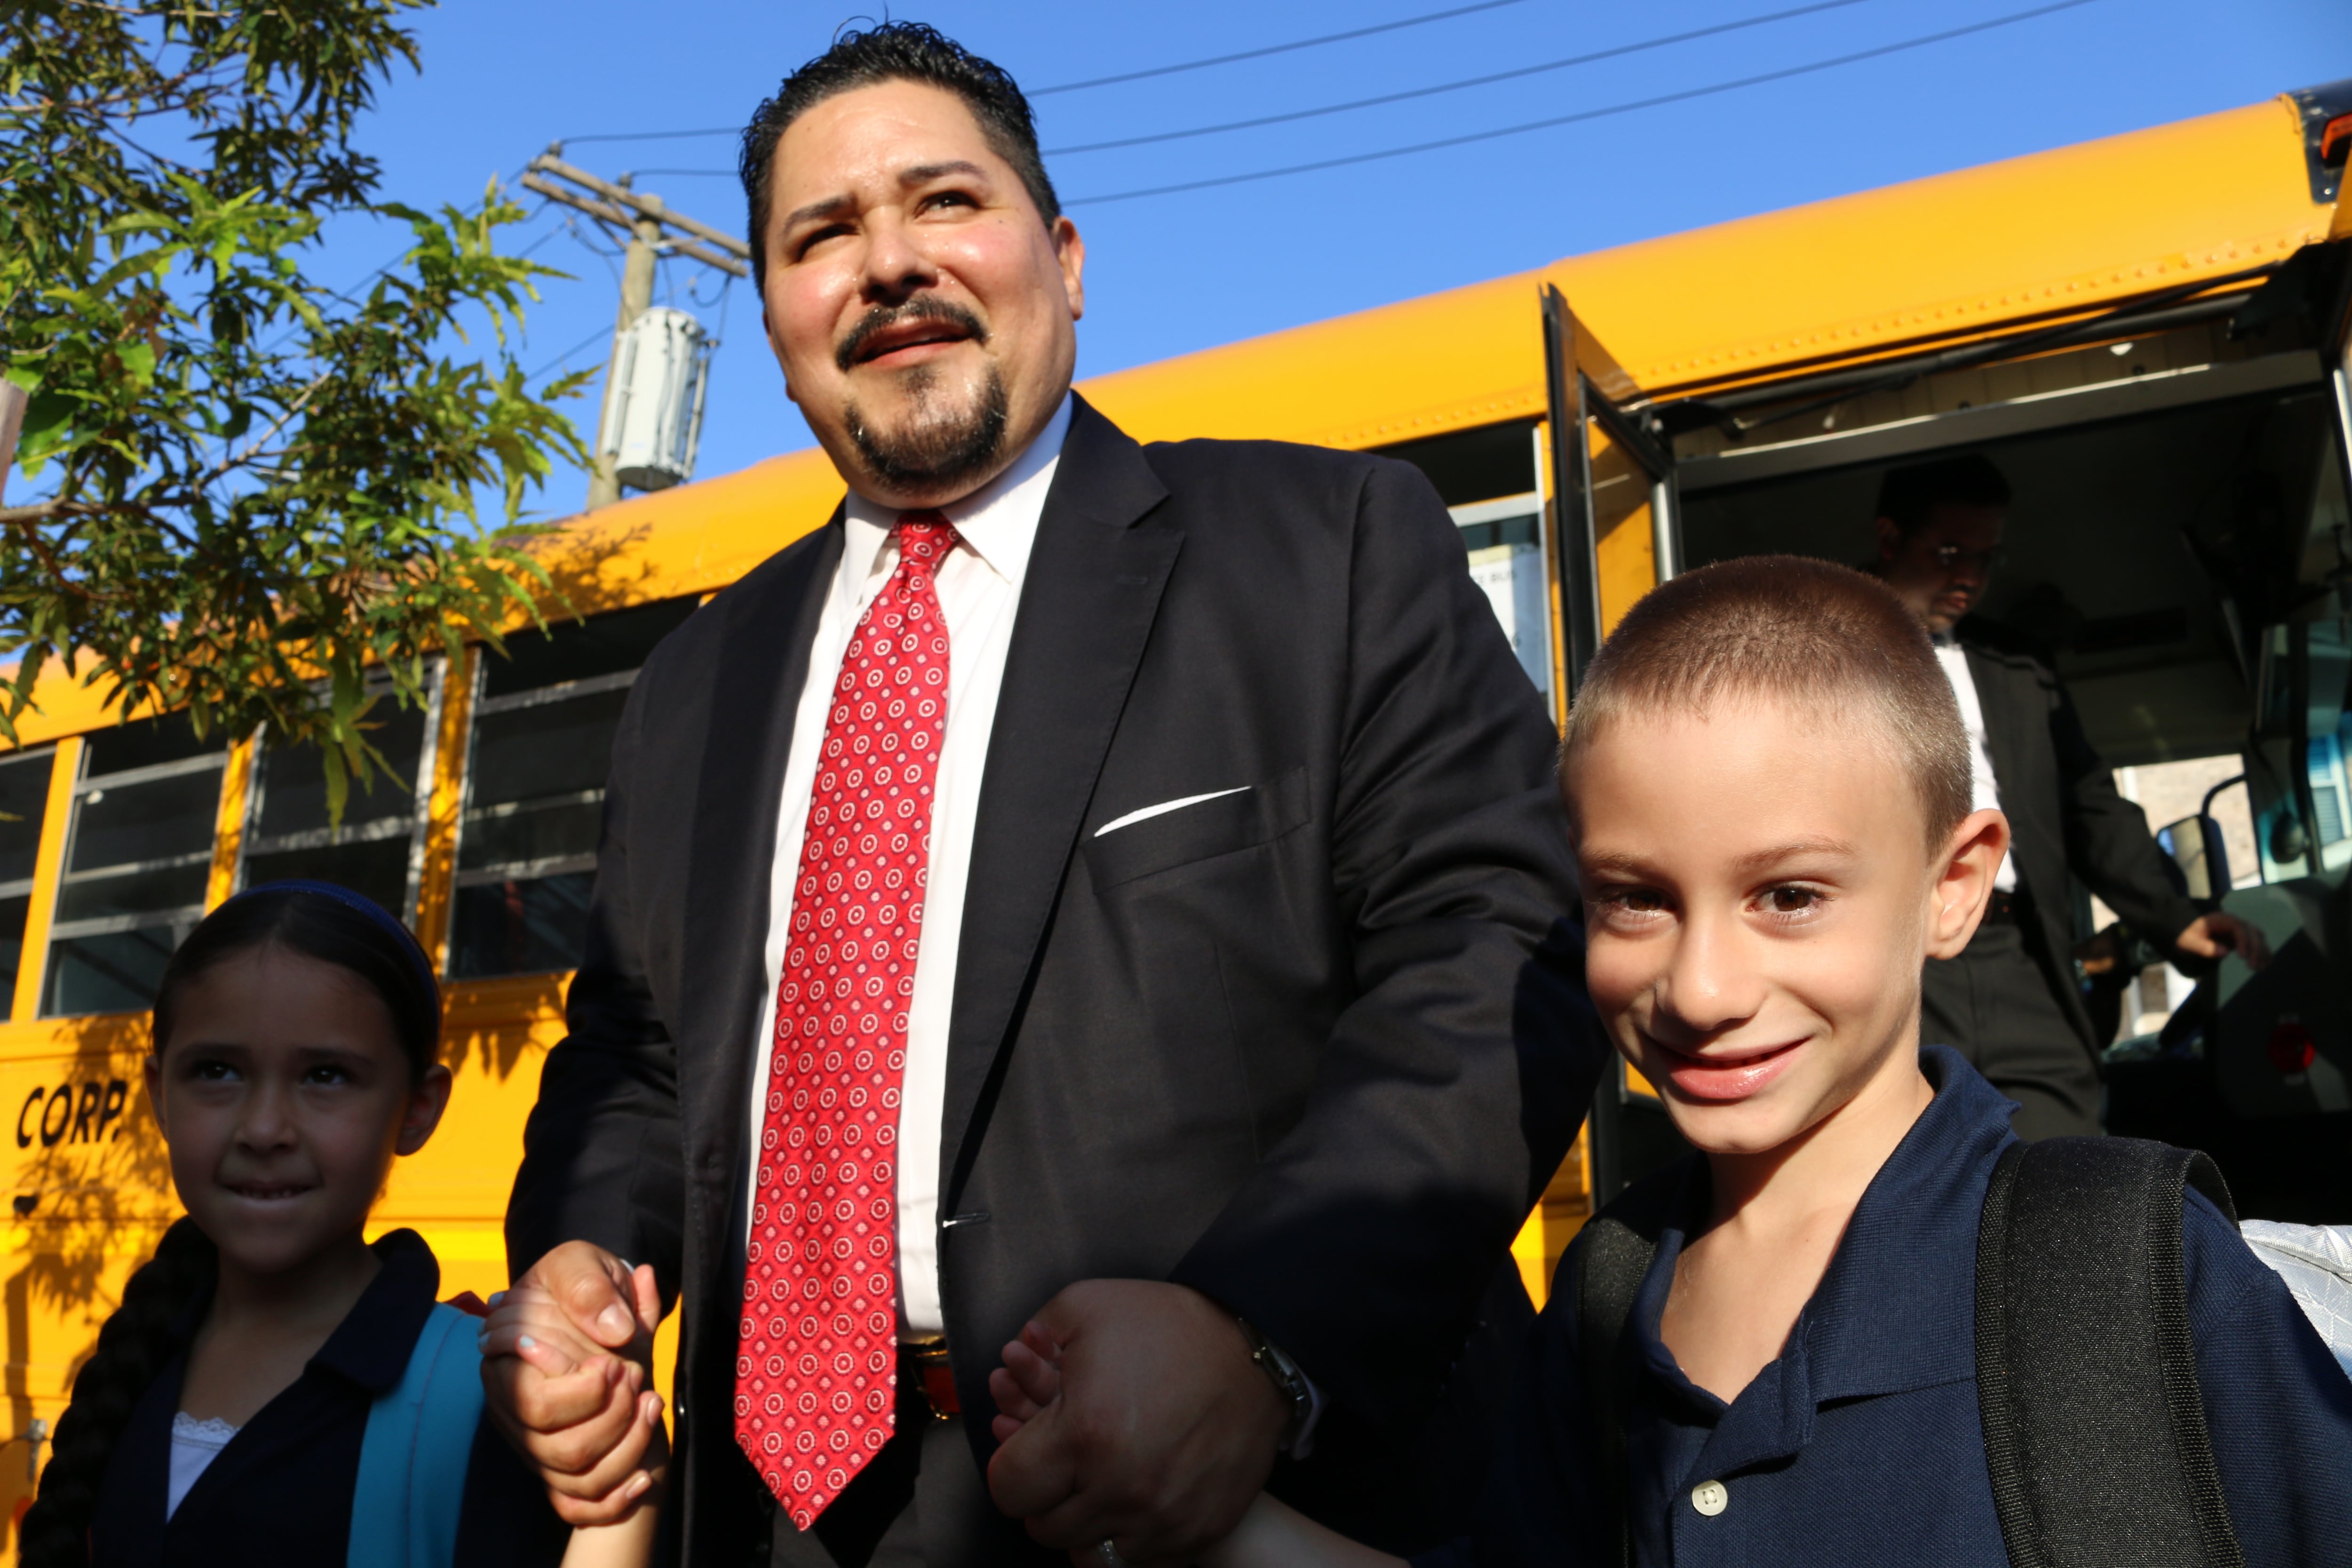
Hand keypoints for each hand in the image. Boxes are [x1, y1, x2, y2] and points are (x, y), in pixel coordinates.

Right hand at [481, 1242, 663, 1524]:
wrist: (603, 1308)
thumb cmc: (586, 1286)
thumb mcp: (583, 1263)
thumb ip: (590, 1286)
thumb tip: (615, 1331)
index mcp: (506, 1366)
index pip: (535, 1404)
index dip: (584, 1390)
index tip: (617, 1362)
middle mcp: (513, 1410)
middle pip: (556, 1446)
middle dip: (609, 1417)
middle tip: (636, 1378)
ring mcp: (534, 1441)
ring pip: (574, 1478)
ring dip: (624, 1447)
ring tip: (651, 1404)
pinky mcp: (557, 1465)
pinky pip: (579, 1505)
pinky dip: (615, 1497)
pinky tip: (644, 1474)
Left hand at [985, 1280, 1287, 1564]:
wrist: (1255, 1351)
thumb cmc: (1168, 1326)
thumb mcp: (1086, 1304)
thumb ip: (1033, 1338)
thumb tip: (1009, 1364)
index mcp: (1084, 1435)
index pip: (1009, 1489)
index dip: (1011, 1465)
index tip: (1028, 1448)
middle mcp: (1121, 1489)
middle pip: (1045, 1528)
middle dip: (1046, 1495)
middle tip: (1063, 1463)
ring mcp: (1163, 1518)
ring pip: (1090, 1551)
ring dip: (1085, 1520)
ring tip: (1097, 1481)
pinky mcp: (1197, 1531)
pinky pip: (1142, 1560)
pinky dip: (1128, 1536)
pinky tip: (1132, 1499)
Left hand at [2175, 911, 2269, 970]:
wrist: (2185, 934)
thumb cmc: (2185, 935)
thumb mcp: (2188, 941)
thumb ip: (2203, 946)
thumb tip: (2225, 952)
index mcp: (2221, 920)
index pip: (2238, 928)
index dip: (2244, 941)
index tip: (2242, 957)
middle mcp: (2234, 923)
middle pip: (2252, 932)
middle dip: (2256, 949)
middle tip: (2253, 966)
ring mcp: (2239, 930)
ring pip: (2258, 938)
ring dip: (2262, 952)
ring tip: (2261, 968)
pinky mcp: (2242, 939)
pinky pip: (2256, 943)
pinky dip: (2262, 952)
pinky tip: (2265, 964)